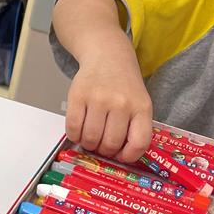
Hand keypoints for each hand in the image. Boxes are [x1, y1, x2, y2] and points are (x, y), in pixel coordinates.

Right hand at [66, 43, 152, 163]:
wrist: (108, 56)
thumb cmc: (124, 84)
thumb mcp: (139, 102)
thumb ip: (134, 126)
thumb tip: (119, 155)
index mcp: (141, 107)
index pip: (139, 142)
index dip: (129, 156)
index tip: (121, 156)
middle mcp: (121, 104)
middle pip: (110, 143)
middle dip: (105, 151)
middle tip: (102, 147)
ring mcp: (98, 99)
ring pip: (90, 138)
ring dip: (89, 144)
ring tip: (90, 138)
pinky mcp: (78, 96)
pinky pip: (73, 128)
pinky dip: (75, 136)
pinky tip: (79, 132)